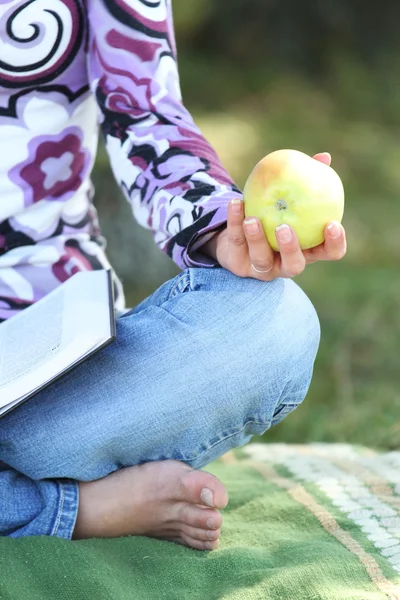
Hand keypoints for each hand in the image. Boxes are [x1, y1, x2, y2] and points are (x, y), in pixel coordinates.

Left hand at [203, 152, 346, 279]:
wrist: (239, 234)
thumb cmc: (275, 213)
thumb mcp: (290, 198)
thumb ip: (308, 181)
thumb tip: (324, 157)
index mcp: (307, 250)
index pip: (329, 253)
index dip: (335, 243)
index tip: (332, 223)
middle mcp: (286, 264)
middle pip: (294, 265)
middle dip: (290, 248)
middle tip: (284, 227)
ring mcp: (262, 268)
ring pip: (261, 259)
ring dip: (257, 239)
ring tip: (252, 220)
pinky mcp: (239, 265)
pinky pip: (237, 242)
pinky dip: (235, 222)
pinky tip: (235, 203)